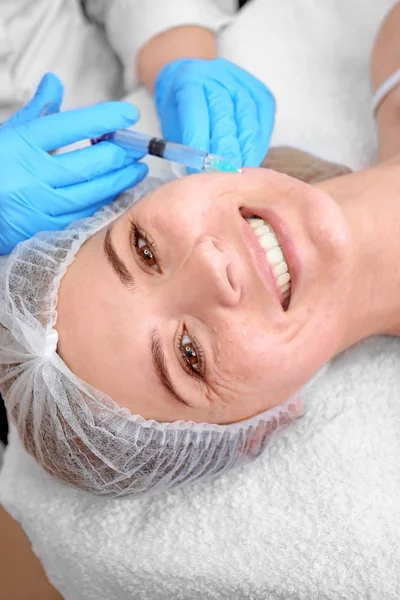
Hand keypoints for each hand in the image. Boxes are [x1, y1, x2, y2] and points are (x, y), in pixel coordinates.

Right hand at [0, 73, 147, 254]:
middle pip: (90, 163)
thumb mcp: (9, 134)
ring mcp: (42, 205)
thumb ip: (37, 110)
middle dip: (121, 154)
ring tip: (138, 169)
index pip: (73, 126)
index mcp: (23, 144)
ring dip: (121, 180)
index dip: (106, 118)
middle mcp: (34, 175)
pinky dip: (105, 201)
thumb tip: (55, 82)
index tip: (129, 114)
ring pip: (93, 192)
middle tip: (139, 147)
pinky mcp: (48, 228)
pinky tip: (118, 191)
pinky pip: (85, 213)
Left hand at [155, 58, 274, 169]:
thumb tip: (199, 174)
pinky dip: (258, 144)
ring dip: (245, 149)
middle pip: (224, 115)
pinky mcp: (260, 92)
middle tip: (226, 174)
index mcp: (189, 79)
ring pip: (248, 118)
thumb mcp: (171, 122)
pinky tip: (251, 160)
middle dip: (226, 149)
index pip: (195, 111)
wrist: (197, 76)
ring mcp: (242, 82)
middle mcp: (217, 76)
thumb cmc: (181, 107)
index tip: (203, 169)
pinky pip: (263, 120)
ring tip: (240, 171)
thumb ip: (183, 144)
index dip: (200, 142)